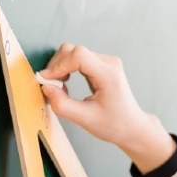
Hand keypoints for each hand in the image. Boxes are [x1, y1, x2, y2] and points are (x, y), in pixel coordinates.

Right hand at [38, 43, 175, 172]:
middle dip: (57, 66)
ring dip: (61, 67)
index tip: (46, 81)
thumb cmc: (114, 124)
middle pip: (74, 50)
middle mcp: (109, 63)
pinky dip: (67, 68)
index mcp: (109, 75)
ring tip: (60, 87)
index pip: (79, 56)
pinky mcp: (102, 65)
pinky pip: (78, 58)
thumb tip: (46, 87)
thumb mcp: (86, 119)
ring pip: (74, 53)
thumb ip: (63, 105)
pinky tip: (66, 83)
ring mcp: (107, 62)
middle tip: (52, 87)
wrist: (131, 126)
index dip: (59, 65)